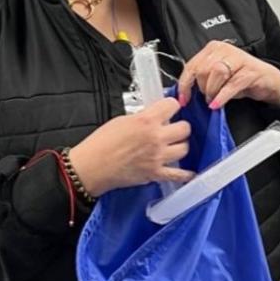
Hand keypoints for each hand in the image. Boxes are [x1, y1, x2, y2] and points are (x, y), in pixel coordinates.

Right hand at [69, 99, 192, 196]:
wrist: (92, 166)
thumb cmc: (100, 143)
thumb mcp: (122, 120)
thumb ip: (142, 118)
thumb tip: (155, 118)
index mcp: (146, 120)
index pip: (172, 105)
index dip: (171, 106)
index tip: (170, 109)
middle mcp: (155, 138)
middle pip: (185, 128)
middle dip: (180, 127)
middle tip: (173, 128)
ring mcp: (157, 157)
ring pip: (185, 148)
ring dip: (180, 146)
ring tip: (174, 146)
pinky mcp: (155, 174)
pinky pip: (179, 175)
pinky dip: (185, 174)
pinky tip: (187, 172)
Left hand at [176, 42, 279, 111]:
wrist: (266, 80)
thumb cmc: (240, 78)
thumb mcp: (217, 77)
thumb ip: (201, 79)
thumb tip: (184, 92)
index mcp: (213, 49)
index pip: (191, 65)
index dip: (185, 84)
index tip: (183, 98)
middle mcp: (224, 50)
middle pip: (203, 69)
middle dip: (202, 88)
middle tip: (207, 97)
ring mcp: (238, 59)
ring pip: (216, 73)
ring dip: (212, 91)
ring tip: (214, 99)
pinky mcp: (249, 71)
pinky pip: (231, 84)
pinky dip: (222, 97)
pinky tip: (217, 104)